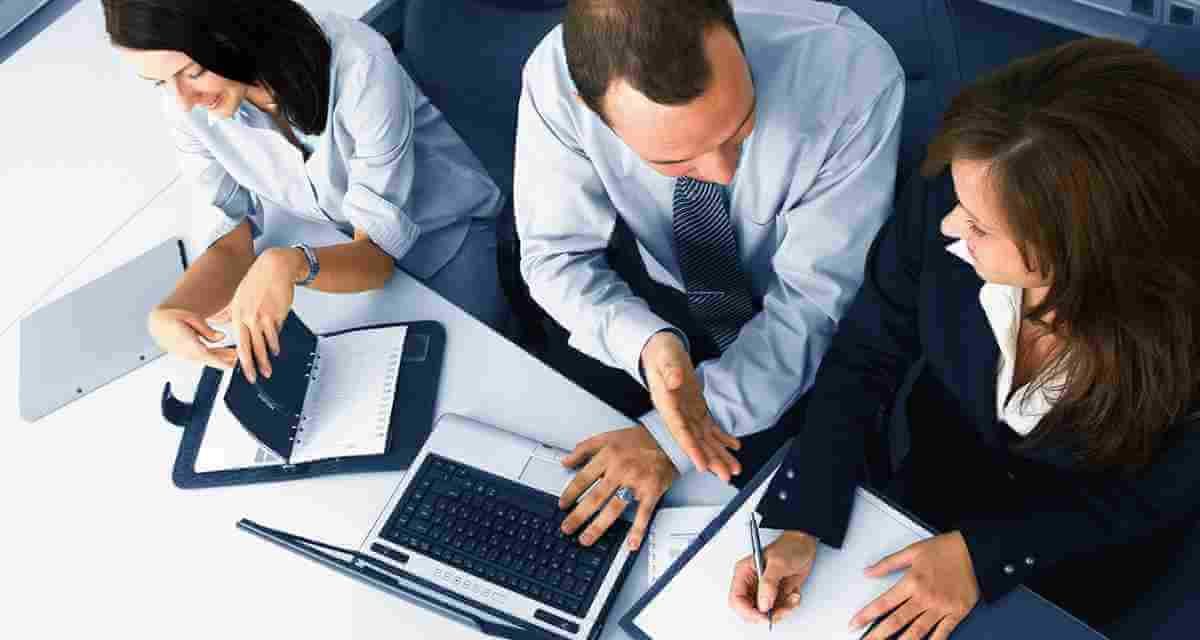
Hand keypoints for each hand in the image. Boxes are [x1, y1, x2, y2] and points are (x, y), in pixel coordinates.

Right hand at [148, 306, 236, 369]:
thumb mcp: (192, 318)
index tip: (230, 365)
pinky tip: (225, 353)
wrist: (158, 323)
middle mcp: (185, 352)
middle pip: (208, 359)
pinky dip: (214, 356)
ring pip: (206, 359)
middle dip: (224, 360)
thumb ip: (207, 330)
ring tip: (235, 354)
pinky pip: (202, 358)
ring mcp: (185, 355)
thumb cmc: (173, 317)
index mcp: (185, 342)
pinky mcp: (187, 356)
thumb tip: (222, 337)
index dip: (218, 361)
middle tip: (239, 357)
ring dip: (221, 358)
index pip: (205, 355)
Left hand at [228, 247, 304, 381]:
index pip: (238, 342)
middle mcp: (248, 316)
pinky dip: (276, 343)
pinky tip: (276, 350)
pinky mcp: (276, 314)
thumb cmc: (258, 280)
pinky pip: (276, 333)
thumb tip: (222, 321)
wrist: (275, 268)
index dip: (240, 358)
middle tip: (255, 377)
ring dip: (267, 358)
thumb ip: (231, 311)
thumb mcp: (239, 295)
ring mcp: (262, 316)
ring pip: (264, 344)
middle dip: (253, 365)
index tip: (243, 368)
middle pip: (250, 347)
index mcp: (237, 313)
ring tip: (268, 368)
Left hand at [558, 425, 677, 550]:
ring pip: (614, 508)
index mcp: (608, 456)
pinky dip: (637, 530)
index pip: (583, 478)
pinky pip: (643, 513)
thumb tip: (565, 461)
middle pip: (595, 497)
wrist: (668, 438)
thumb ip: (584, 448)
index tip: (562, 505)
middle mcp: (620, 469)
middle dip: (579, 515)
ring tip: (586, 538)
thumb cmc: (639, 439)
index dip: (570, 494)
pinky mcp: (652, 491)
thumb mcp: (607, 437)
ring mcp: (636, 482)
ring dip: (599, 526)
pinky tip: (631, 543)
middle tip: (567, 528)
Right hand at [641, 331, 740, 480]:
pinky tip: (734, 447)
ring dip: (719, 454)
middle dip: (711, 459)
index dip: (692, 449)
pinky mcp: (696, 408)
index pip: (681, 431)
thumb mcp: (664, 356)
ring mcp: (687, 413)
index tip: (702, 465)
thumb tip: (675, 381)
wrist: (660, 350)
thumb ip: (669, 369)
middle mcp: (677, 415)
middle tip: (726, 475)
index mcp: (667, 405)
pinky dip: (722, 438)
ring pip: (704, 439)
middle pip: (696, 441)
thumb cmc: (661, 353)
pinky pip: (710, 427)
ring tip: (735, 469)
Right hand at [729, 530, 817, 624]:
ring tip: (791, 598)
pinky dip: (789, 606)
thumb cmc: (790, 546)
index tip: (763, 616)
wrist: (805, 545)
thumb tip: (763, 604)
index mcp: (744, 573)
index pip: (737, 599)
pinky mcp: (776, 594)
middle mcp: (752, 583)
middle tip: (781, 610)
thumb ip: (768, 584)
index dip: (748, 612)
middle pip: (750, 610)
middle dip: (767, 614)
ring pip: (766, 613)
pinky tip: (794, 594)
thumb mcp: (778, 563)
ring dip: (782, 610)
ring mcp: (764, 590)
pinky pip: (779, 610)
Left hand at [852, 531, 980, 639]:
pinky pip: (942, 632)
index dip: (867, 615)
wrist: (976, 551)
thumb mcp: (912, 551)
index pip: (883, 603)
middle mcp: (925, 597)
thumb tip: (868, 572)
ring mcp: (941, 608)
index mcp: (912, 582)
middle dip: (878, 635)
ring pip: (917, 631)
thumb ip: (888, 563)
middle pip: (897, 621)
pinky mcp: (956, 613)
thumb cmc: (945, 549)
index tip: (854, 624)